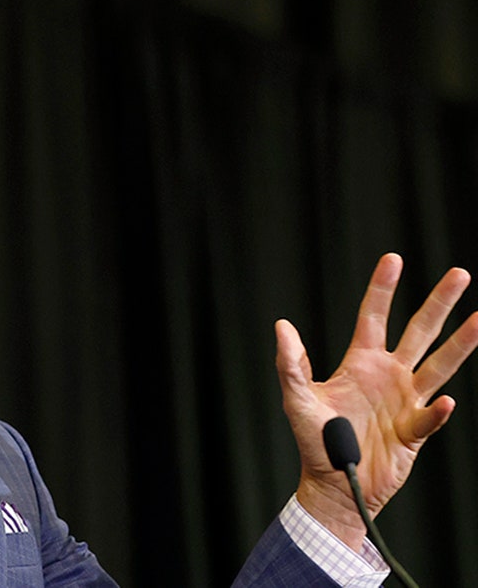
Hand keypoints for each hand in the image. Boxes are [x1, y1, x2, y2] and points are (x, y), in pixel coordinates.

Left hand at [275, 253, 477, 548]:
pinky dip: (438, 412)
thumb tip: (282, 326)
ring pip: (440, 366)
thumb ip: (291, 364)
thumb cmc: (314, 441)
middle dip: (439, 303)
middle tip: (460, 274)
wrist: (333, 483)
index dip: (382, 289)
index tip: (393, 259)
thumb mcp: (297, 398)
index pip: (374, 317)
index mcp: (360, 362)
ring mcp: (406, 401)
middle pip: (420, 331)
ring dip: (460, 344)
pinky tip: (445, 403)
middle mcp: (389, 375)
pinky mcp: (415, 430)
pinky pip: (430, 417)